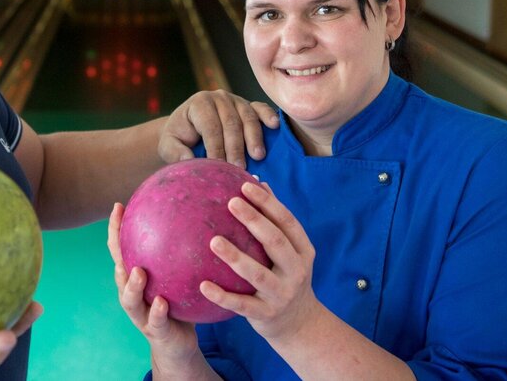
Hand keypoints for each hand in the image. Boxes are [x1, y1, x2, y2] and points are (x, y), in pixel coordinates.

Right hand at [107, 203, 199, 365]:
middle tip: (120, 231)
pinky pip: (155, 320)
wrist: (178, 344)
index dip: (116, 229)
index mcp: (134, 277)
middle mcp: (132, 293)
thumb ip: (181, 255)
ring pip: (129, 298)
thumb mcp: (179, 278)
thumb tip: (198, 217)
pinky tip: (163, 302)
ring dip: (132, 285)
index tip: (119, 205)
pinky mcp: (155, 330)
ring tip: (139, 272)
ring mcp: (140, 313)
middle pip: (118, 269)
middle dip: (117, 250)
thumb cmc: (178, 304)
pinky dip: (157, 311)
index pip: (121, 249)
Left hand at [160, 90, 277, 167]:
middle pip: (230, 123)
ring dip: (253, 137)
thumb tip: (189, 161)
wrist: (187, 128)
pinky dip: (267, 115)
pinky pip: (259, 108)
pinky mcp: (248, 105)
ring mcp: (235, 99)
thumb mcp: (169, 146)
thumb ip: (176, 153)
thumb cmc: (179, 138)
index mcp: (199, 104)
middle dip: (235, 147)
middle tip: (240, 168)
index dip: (216, 147)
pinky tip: (274, 126)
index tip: (220, 167)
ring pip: (247, 117)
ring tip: (257, 156)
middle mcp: (218, 97)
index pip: (211, 127)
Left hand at [200, 181, 319, 340]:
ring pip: (258, 274)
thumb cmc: (285, 277)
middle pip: (276, 242)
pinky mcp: (266, 315)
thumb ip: (274, 221)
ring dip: (236, 257)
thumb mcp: (289, 252)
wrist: (299, 323)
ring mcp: (282, 294)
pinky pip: (241, 305)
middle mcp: (296, 271)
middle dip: (255, 221)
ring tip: (214, 241)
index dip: (269, 203)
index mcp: (303, 251)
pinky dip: (222, 296)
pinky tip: (203, 285)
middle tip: (231, 202)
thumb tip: (258, 182)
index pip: (287, 222)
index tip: (246, 186)